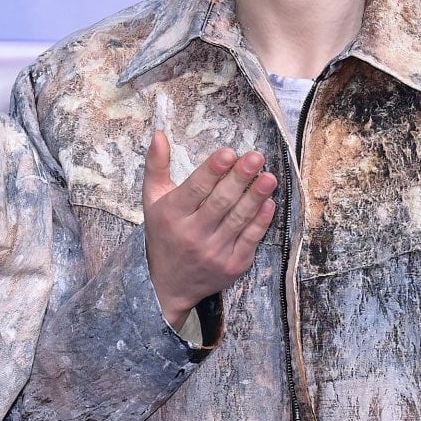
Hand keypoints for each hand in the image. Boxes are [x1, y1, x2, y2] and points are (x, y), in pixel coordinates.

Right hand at [143, 130, 276, 329]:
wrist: (168, 286)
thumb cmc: (163, 234)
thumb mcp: (152, 200)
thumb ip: (156, 166)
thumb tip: (158, 134)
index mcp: (172, 215)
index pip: (195, 189)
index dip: (212, 170)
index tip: (229, 153)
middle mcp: (192, 234)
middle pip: (220, 202)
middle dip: (240, 178)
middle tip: (256, 157)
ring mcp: (214, 252)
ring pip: (238, 219)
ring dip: (256, 197)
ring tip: (269, 177)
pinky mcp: (232, 265)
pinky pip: (250, 239)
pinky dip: (261, 221)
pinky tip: (269, 203)